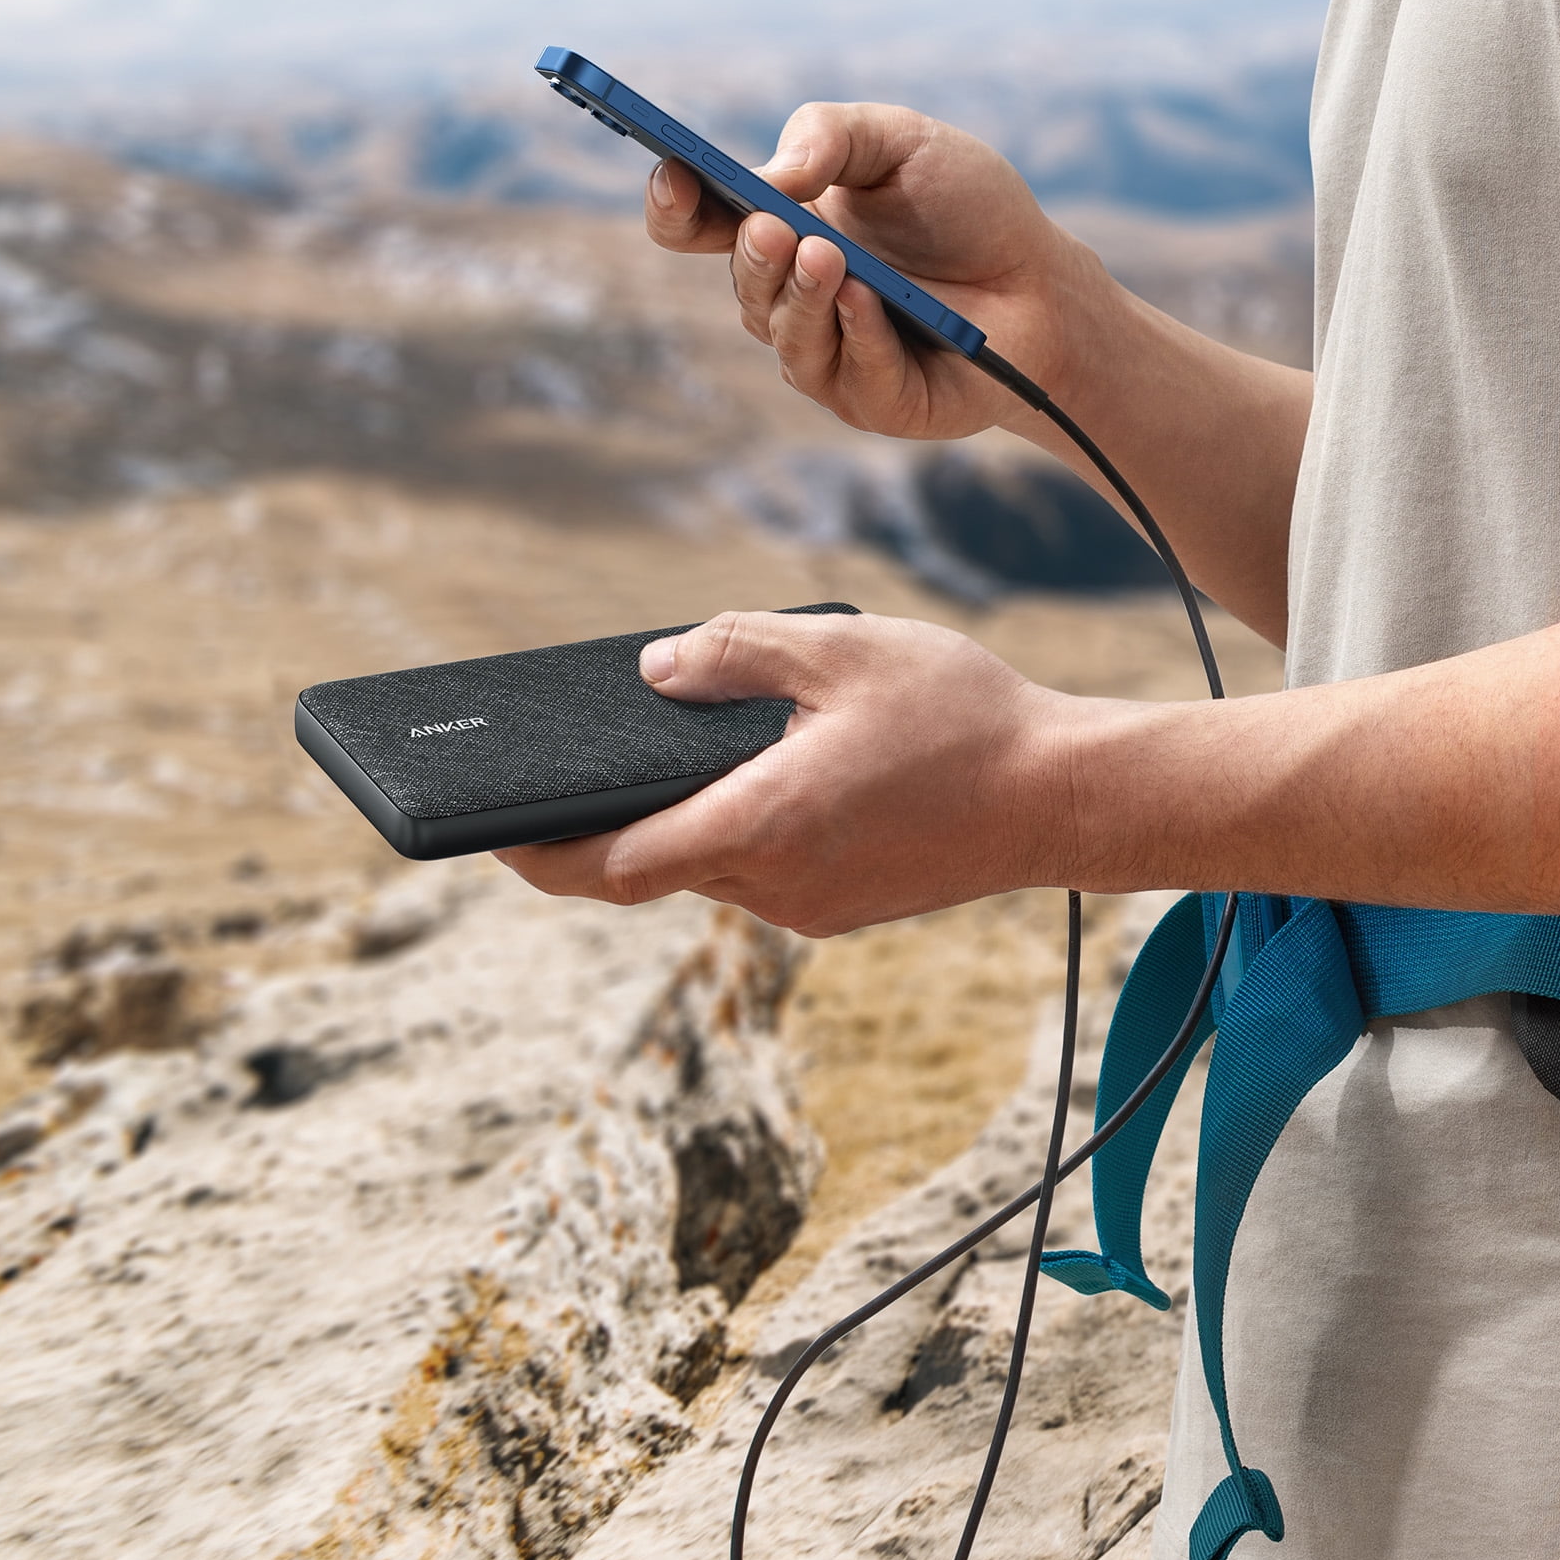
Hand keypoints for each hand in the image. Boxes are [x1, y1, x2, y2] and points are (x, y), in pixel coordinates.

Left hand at [495, 610, 1078, 934]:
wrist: (1068, 795)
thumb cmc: (965, 717)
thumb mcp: (841, 650)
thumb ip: (735, 651)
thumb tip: (652, 672)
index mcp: (761, 826)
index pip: (612, 868)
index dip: (539, 852)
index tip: (491, 828)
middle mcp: (776, 887)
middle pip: (653, 867)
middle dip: (609, 820)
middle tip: (571, 763)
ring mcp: (811, 908)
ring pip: (709, 868)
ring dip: (682, 818)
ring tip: (676, 746)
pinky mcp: (844, 908)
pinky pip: (760, 871)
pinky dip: (736, 828)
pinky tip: (760, 770)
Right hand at [644, 102, 1112, 436]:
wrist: (1044, 280)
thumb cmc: (969, 209)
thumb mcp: (902, 141)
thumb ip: (831, 135)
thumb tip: (770, 175)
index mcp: (782, 230)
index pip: (698, 225)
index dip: (674, 205)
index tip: (673, 175)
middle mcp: (792, 299)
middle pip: (744, 285)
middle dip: (753, 255)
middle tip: (773, 226)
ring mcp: (829, 355)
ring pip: (785, 336)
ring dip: (800, 297)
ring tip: (825, 257)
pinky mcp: (875, 401)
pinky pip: (849, 373)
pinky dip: (856, 334)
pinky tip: (866, 299)